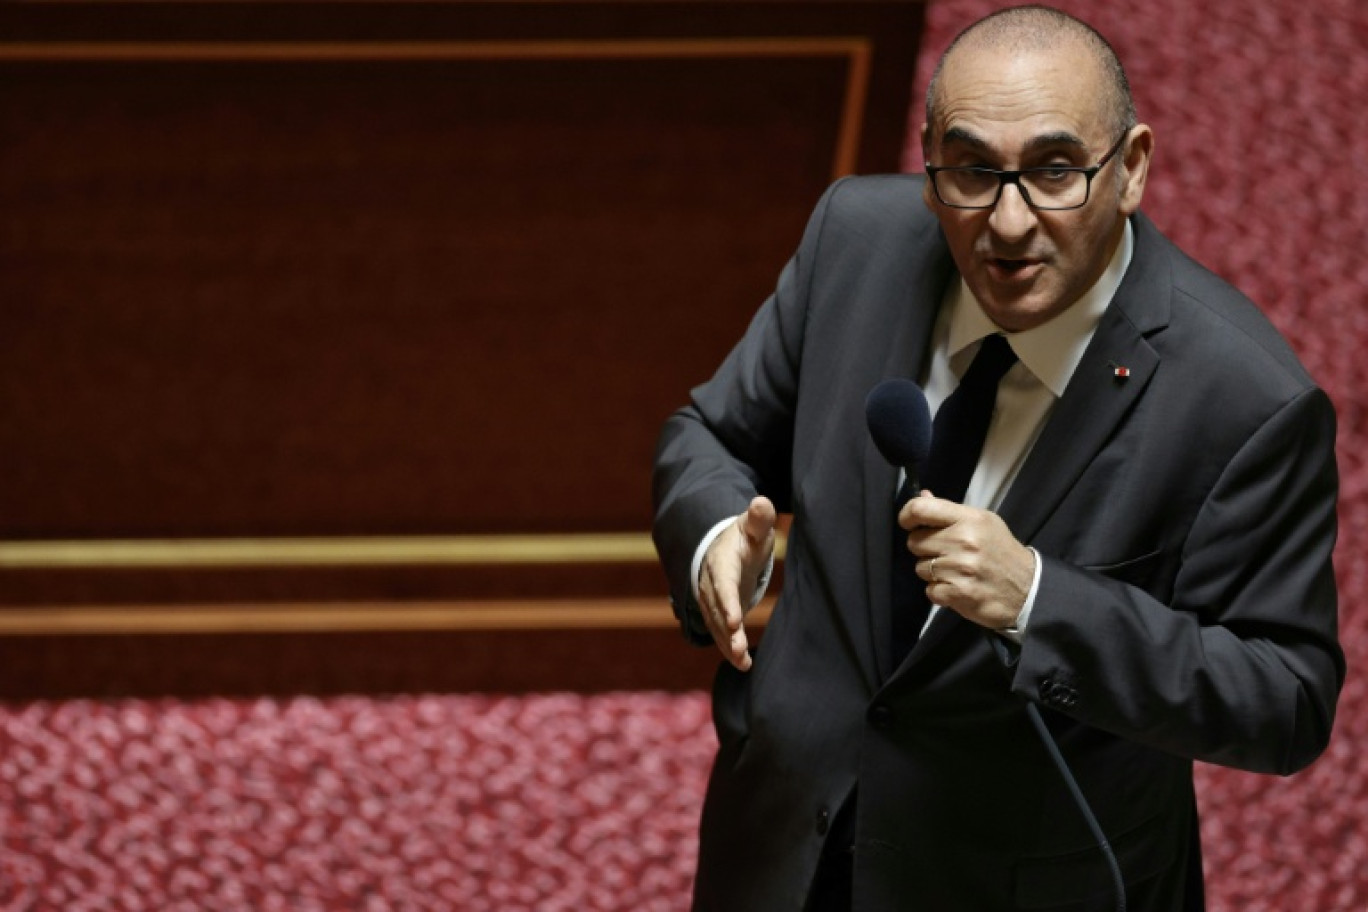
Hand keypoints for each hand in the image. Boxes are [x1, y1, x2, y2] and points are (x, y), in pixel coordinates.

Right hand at [698, 496, 776, 670]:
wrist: (723, 547)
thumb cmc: (745, 537)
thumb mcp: (753, 526)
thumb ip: (759, 518)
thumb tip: (761, 502)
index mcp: (721, 562)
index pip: (723, 584)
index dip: (728, 602)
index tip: (735, 621)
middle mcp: (711, 584)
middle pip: (717, 610)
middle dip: (727, 631)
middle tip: (740, 649)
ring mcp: (711, 600)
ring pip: (716, 625)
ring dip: (728, 645)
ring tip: (743, 663)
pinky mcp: (716, 613)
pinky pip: (719, 633)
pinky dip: (729, 648)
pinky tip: (743, 665)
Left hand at [900, 491, 1033, 629]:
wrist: (1028, 589)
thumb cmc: (1001, 553)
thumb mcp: (983, 523)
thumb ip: (950, 512)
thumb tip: (922, 496)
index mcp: (970, 519)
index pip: (921, 508)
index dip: (907, 515)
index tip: (909, 523)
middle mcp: (964, 541)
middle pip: (915, 541)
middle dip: (925, 549)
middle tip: (946, 552)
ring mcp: (961, 568)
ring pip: (920, 568)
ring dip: (934, 572)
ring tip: (956, 571)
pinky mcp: (959, 592)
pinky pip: (930, 590)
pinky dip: (940, 592)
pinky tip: (958, 586)